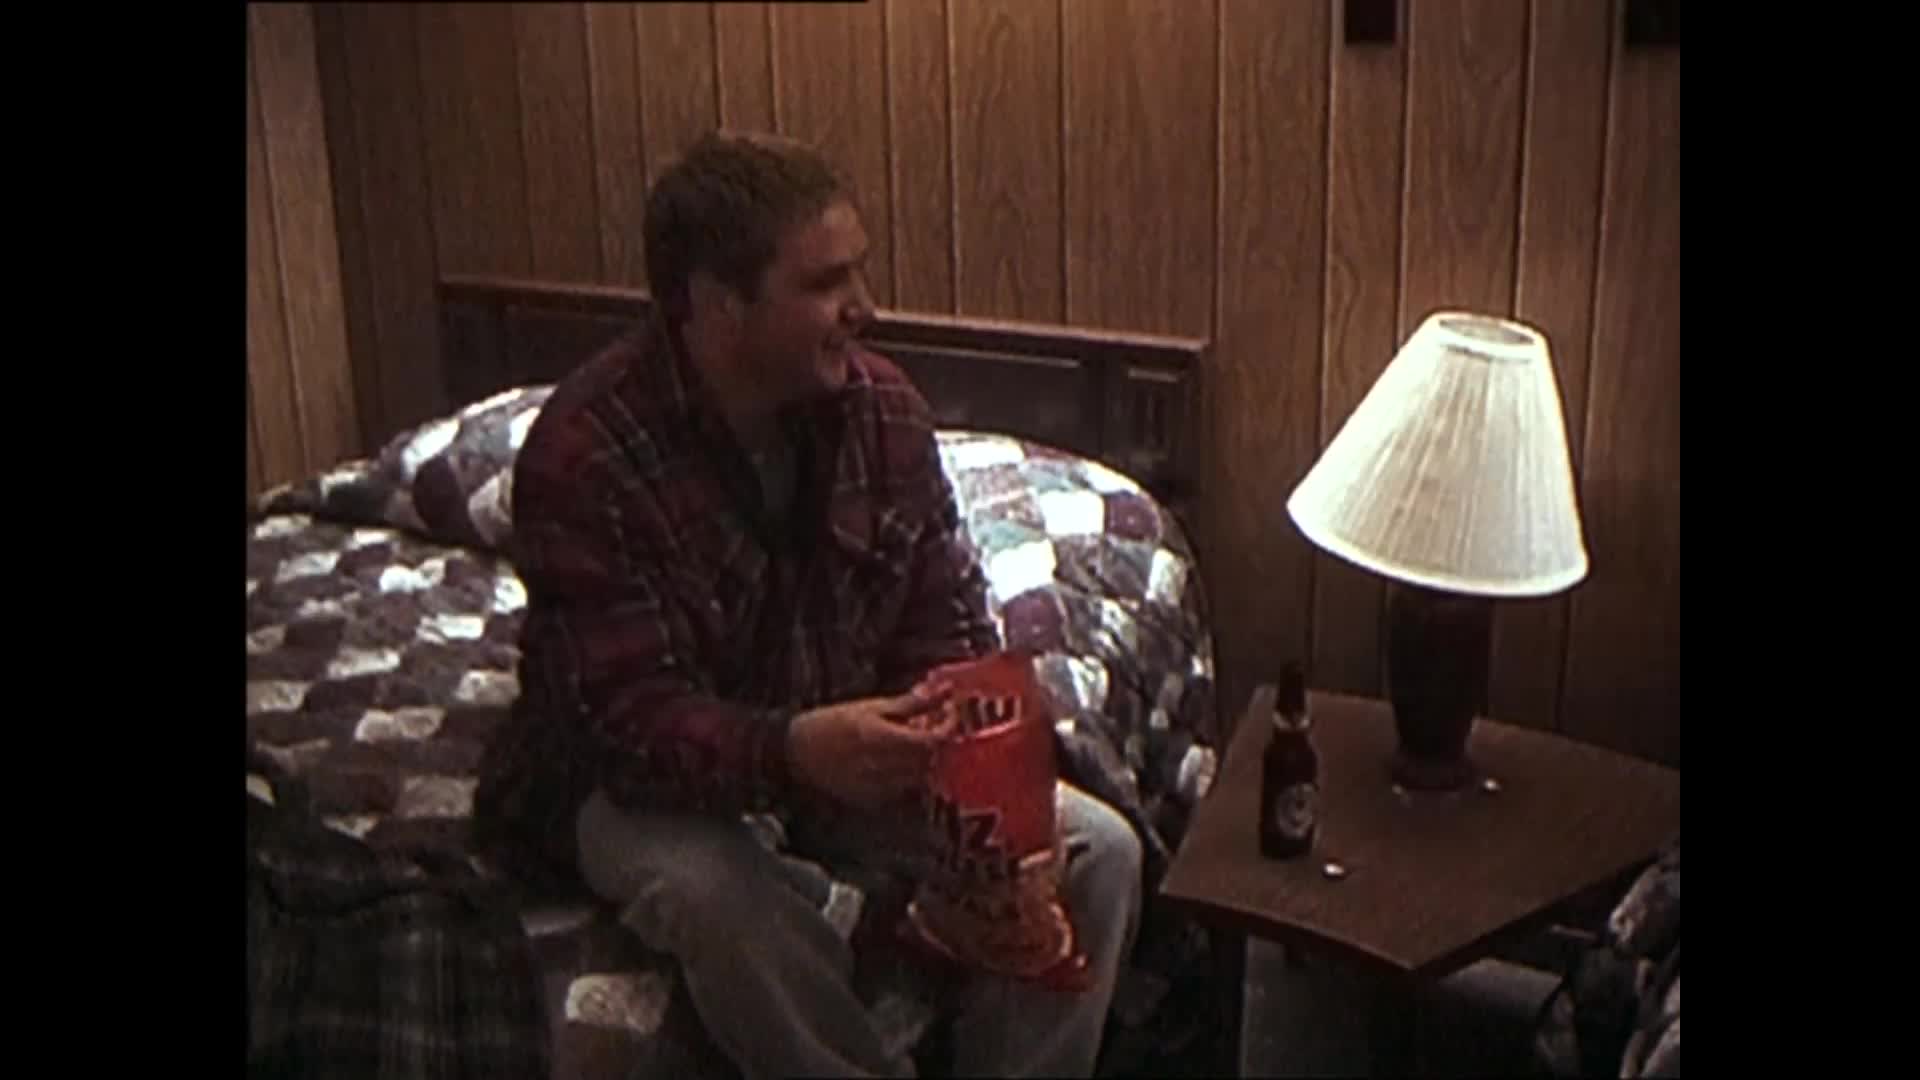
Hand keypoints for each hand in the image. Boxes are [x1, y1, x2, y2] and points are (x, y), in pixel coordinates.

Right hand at [787, 682, 954, 810]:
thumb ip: (910, 703)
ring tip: (915, 741)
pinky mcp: (872, 799)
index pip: (931, 741)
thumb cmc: (832, 723)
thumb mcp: (872, 707)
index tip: (949, 714)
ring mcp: (878, 787)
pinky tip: (897, 759)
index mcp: (882, 738)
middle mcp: (883, 766)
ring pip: (920, 777)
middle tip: (937, 725)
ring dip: (926, 759)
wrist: (797, 752)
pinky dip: (909, 774)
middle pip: (930, 761)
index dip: (947, 728)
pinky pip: (903, 789)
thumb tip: (941, 690)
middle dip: (939, 743)